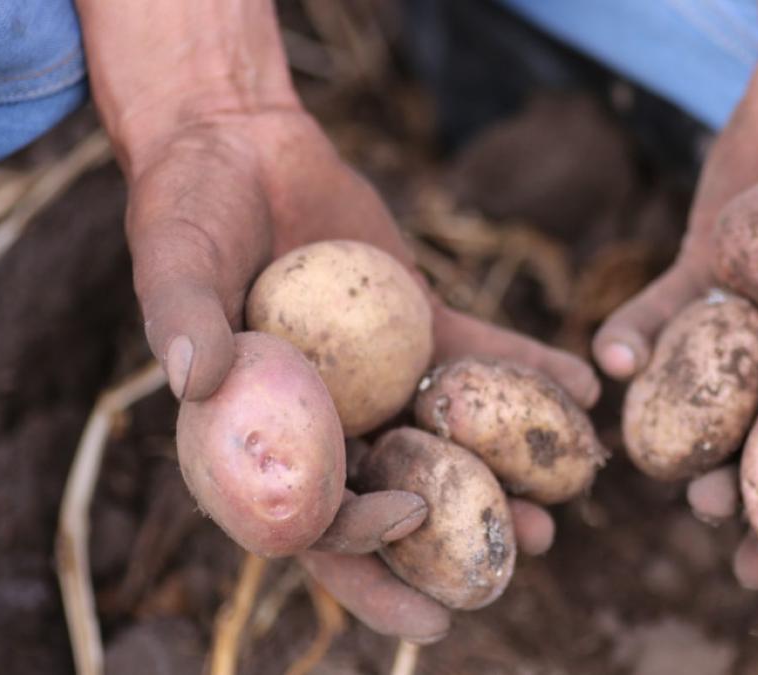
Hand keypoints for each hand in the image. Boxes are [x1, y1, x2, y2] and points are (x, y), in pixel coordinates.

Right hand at [124, 108, 597, 637]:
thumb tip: (192, 380)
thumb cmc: (188, 208)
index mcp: (265, 434)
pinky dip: (528, 371)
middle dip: (464, 528)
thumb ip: (181, 316)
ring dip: (511, 461)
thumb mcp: (173, 257)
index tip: (409, 520)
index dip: (359, 534)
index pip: (313, 511)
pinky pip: (477, 356)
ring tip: (573, 480)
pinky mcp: (419, 324)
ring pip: (451, 435)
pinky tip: (583, 386)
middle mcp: (330, 419)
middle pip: (400, 492)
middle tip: (529, 548)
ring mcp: (380, 375)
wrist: (242, 144)